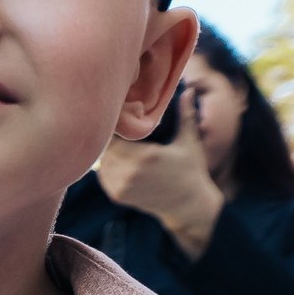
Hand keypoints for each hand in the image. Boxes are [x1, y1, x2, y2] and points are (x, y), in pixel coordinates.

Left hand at [96, 93, 224, 257]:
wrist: (187, 205)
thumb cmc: (191, 170)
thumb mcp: (189, 141)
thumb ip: (186, 115)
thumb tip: (188, 89)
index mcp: (146, 157)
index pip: (114, 136)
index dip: (114, 125)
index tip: (119, 117)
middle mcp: (130, 173)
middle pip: (104, 148)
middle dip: (109, 137)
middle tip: (115, 126)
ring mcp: (121, 186)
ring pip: (101, 162)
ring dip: (106, 152)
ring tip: (116, 141)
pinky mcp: (117, 195)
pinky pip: (102, 175)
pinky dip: (107, 165)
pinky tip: (118, 158)